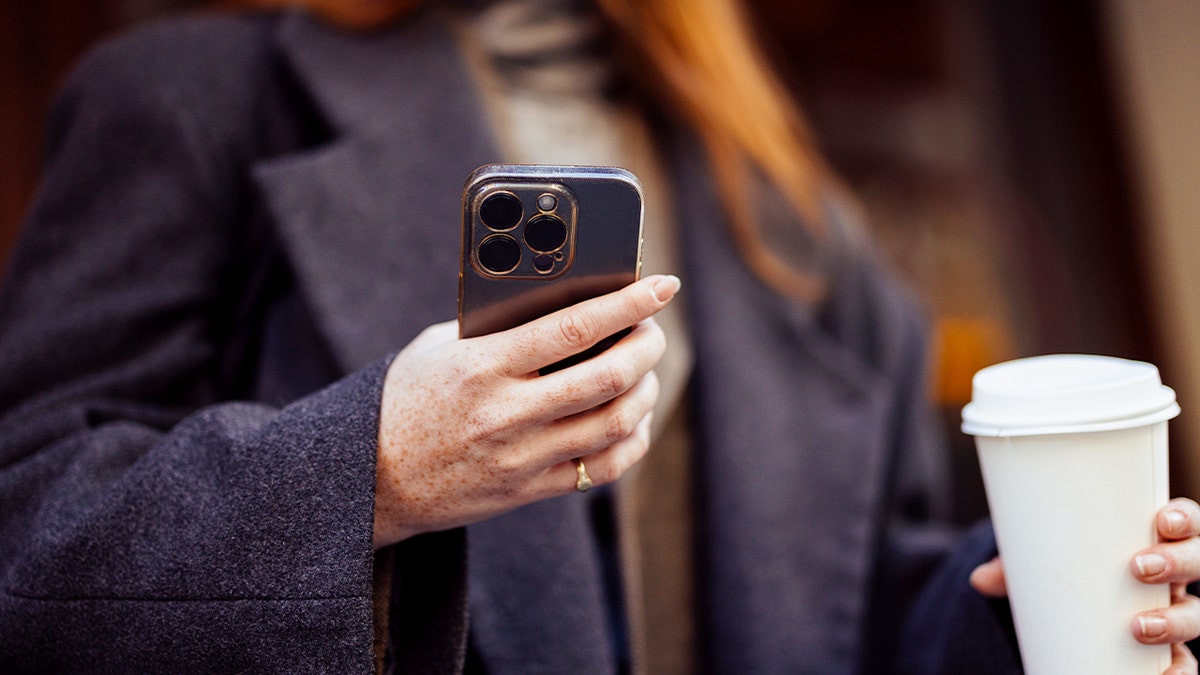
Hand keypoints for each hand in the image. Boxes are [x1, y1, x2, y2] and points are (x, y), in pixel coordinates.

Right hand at [372, 274, 679, 547]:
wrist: (374, 478)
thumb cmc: (408, 398)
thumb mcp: (440, 348)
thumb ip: (496, 327)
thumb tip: (566, 300)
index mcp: (481, 366)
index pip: (572, 327)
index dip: (627, 303)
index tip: (661, 285)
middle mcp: (506, 414)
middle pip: (607, 376)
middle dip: (647, 346)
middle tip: (654, 329)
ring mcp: (521, 457)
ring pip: (614, 423)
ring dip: (645, 390)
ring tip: (644, 370)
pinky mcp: (530, 490)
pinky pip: (603, 467)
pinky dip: (631, 438)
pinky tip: (632, 418)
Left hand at [970, 498, 1199, 674]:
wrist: (1073, 610)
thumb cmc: (1067, 569)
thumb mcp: (1043, 559)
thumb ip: (1017, 566)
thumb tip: (978, 580)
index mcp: (1153, 539)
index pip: (1185, 521)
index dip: (1184, 518)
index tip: (1162, 520)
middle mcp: (1175, 576)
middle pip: (1199, 562)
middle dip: (1178, 563)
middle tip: (1138, 567)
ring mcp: (1175, 612)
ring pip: (1196, 615)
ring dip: (1177, 620)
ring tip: (1140, 627)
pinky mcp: (1169, 650)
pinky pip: (1185, 662)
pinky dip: (1180, 670)